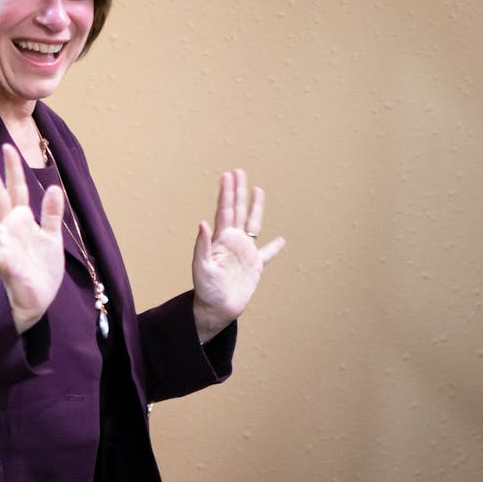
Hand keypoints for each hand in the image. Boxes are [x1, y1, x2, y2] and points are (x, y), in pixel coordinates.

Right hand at [0, 144, 66, 333]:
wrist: (38, 299)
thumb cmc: (41, 268)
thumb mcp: (51, 237)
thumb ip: (51, 213)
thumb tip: (55, 187)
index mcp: (21, 220)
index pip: (17, 189)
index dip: (13, 169)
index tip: (7, 146)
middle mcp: (9, 229)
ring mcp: (5, 246)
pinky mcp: (7, 264)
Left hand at [191, 168, 285, 342]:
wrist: (216, 309)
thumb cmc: (206, 290)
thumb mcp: (201, 267)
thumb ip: (203, 245)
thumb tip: (202, 223)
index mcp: (220, 240)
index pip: (225, 211)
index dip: (227, 193)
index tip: (228, 175)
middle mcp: (232, 242)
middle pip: (237, 210)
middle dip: (238, 191)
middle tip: (239, 172)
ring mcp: (244, 252)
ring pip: (253, 224)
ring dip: (256, 208)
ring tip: (258, 190)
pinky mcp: (254, 266)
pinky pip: (267, 254)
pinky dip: (274, 247)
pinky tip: (281, 240)